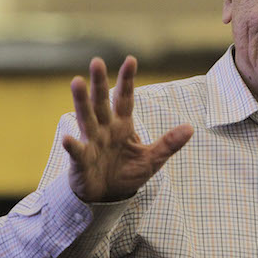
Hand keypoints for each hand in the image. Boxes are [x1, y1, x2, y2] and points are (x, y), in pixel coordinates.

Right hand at [61, 56, 192, 202]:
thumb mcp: (152, 159)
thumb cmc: (126, 173)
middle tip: (97, 61)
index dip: (127, 80)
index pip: (125, 99)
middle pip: (102, 101)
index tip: (130, 60)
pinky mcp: (82, 161)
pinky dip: (72, 146)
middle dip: (100, 82)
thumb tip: (190, 128)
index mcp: (122, 125)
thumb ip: (168, 143)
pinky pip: (77, 152)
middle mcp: (105, 129)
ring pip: (86, 118)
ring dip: (82, 101)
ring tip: (77, 81)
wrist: (106, 197)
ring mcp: (91, 142)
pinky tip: (67, 138)